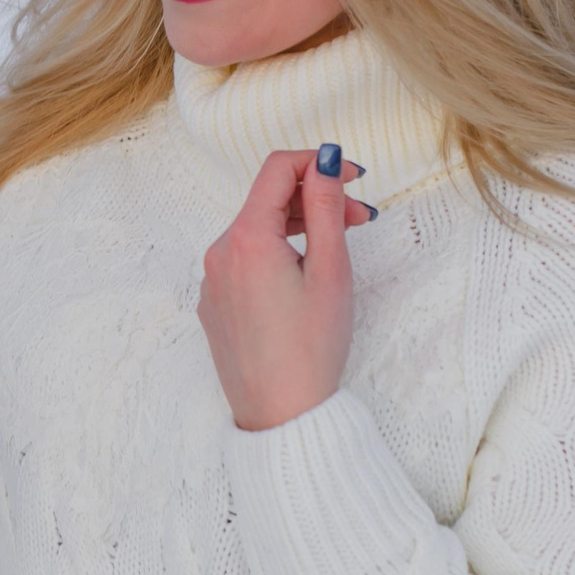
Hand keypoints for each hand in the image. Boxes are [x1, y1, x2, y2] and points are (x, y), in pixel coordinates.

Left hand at [198, 145, 376, 431]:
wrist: (281, 414)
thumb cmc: (312, 347)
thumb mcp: (330, 270)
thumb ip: (326, 208)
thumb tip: (323, 160)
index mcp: (246, 238)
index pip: (277, 169)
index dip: (318, 162)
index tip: (353, 176)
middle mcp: (219, 252)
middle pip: (267, 201)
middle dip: (315, 199)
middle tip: (362, 217)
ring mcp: (212, 279)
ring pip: (257, 232)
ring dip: (298, 227)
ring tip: (340, 246)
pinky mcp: (215, 302)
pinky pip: (245, 262)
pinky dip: (276, 256)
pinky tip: (305, 279)